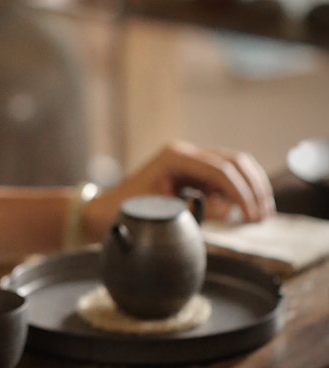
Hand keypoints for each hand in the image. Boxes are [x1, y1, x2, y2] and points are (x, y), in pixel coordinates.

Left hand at [83, 141, 274, 241]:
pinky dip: (239, 190)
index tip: (250, 214)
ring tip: (261, 213)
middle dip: (252, 187)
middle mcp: (185, 153)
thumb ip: (193, 210)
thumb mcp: (158, 213)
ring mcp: (190, 160)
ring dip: (251, 187)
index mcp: (175, 157)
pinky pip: (224, 176)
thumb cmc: (124, 213)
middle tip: (263, 214)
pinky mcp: (193, 172)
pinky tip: (245, 209)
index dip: (240, 192)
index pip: (219, 170)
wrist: (104, 212)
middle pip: (234, 161)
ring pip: (234, 165)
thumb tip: (226, 208)